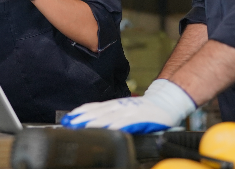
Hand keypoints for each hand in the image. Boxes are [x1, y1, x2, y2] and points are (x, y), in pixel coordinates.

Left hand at [61, 79, 195, 133]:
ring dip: (92, 122)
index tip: (68, 118)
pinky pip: (123, 124)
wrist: (166, 102)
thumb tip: (95, 121)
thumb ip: (112, 115)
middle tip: (68, 124)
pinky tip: (104, 131)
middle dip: (81, 119)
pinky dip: (113, 127)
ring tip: (80, 127)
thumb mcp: (125, 110)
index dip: (80, 113)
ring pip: (106, 117)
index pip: (93, 107)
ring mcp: (128, 112)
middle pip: (96, 112)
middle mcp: (119, 106)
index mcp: (114, 105)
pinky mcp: (138, 118)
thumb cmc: (146, 109)